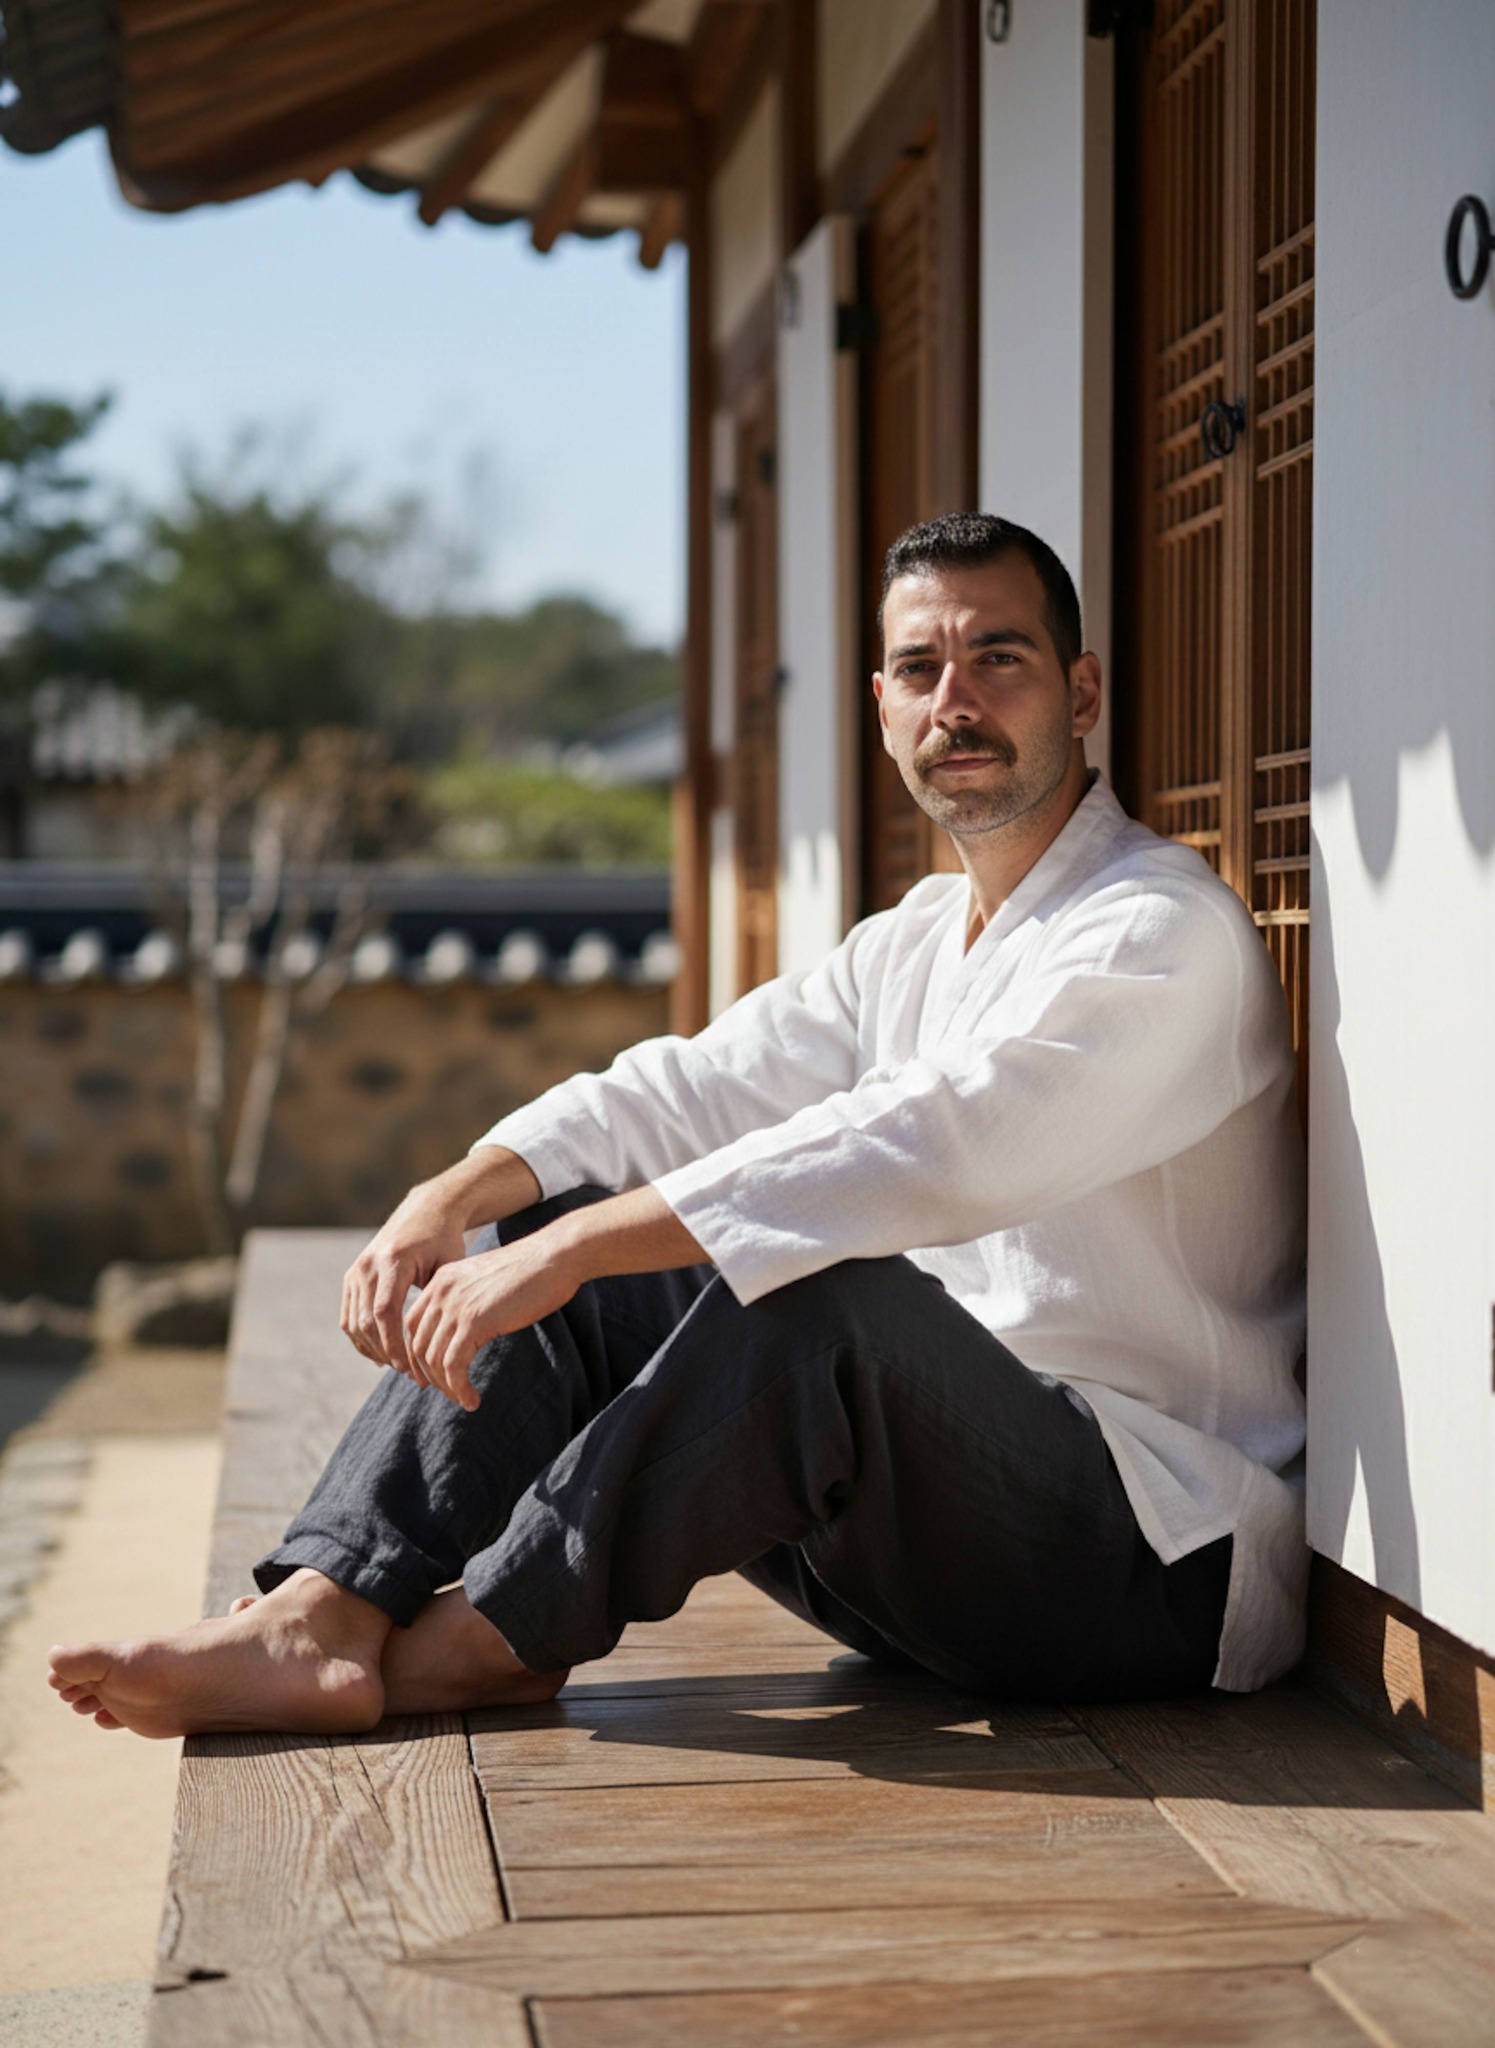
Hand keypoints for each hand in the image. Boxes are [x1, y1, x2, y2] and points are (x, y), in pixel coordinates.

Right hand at [341, 1185, 469, 1383]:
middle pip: (366, 1321)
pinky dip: (362, 1339)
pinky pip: (349, 1316)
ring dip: (373, 1350)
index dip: (394, 1344)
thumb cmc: (446, 1241)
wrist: (426, 1210)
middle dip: (386, 1352)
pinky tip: (382, 1355)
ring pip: (354, 1323)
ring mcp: (356, 1270)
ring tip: (399, 1367)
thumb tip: (436, 1344)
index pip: (385, 1312)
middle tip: (411, 1374)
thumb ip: (439, 1300)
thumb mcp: (450, 1266)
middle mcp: (368, 1264)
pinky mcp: (351, 1276)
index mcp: (393, 1260)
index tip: (410, 1368)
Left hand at [404, 1229, 583, 1409]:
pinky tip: (472, 1400)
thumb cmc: (531, 1272)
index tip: (431, 1375)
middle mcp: (442, 1291)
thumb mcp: (487, 1283)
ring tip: (464, 1400)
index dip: (417, 1354)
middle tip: (449, 1392)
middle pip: (418, 1344)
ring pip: (434, 1360)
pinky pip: (454, 1366)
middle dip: (429, 1375)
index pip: (412, 1324)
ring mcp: (456, 1306)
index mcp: (442, 1280)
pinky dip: (459, 1388)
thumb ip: (469, 1301)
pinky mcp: (474, 1322)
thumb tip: (467, 1331)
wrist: (554, 1257)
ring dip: (447, 1387)